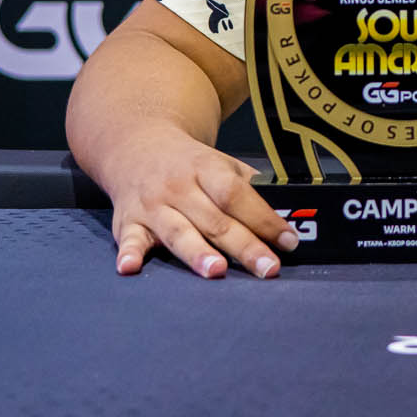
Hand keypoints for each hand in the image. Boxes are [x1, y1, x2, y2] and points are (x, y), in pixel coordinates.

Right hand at [104, 125, 296, 277]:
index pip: (238, 195)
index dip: (264, 219)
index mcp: (206, 168)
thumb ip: (249, 188)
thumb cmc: (189, 164)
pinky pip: (129, 239)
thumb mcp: (221, 164)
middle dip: (244, 246)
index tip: (288, 241)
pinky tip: (130, 268)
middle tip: (267, 268)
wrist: (137, 146)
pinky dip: (130, 254)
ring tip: (216, 270)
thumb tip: (285, 214)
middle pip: (215, 220)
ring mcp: (152, 205)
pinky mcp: (128, 222)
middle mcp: (179, 187)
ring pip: (178, 232)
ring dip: (197, 253)